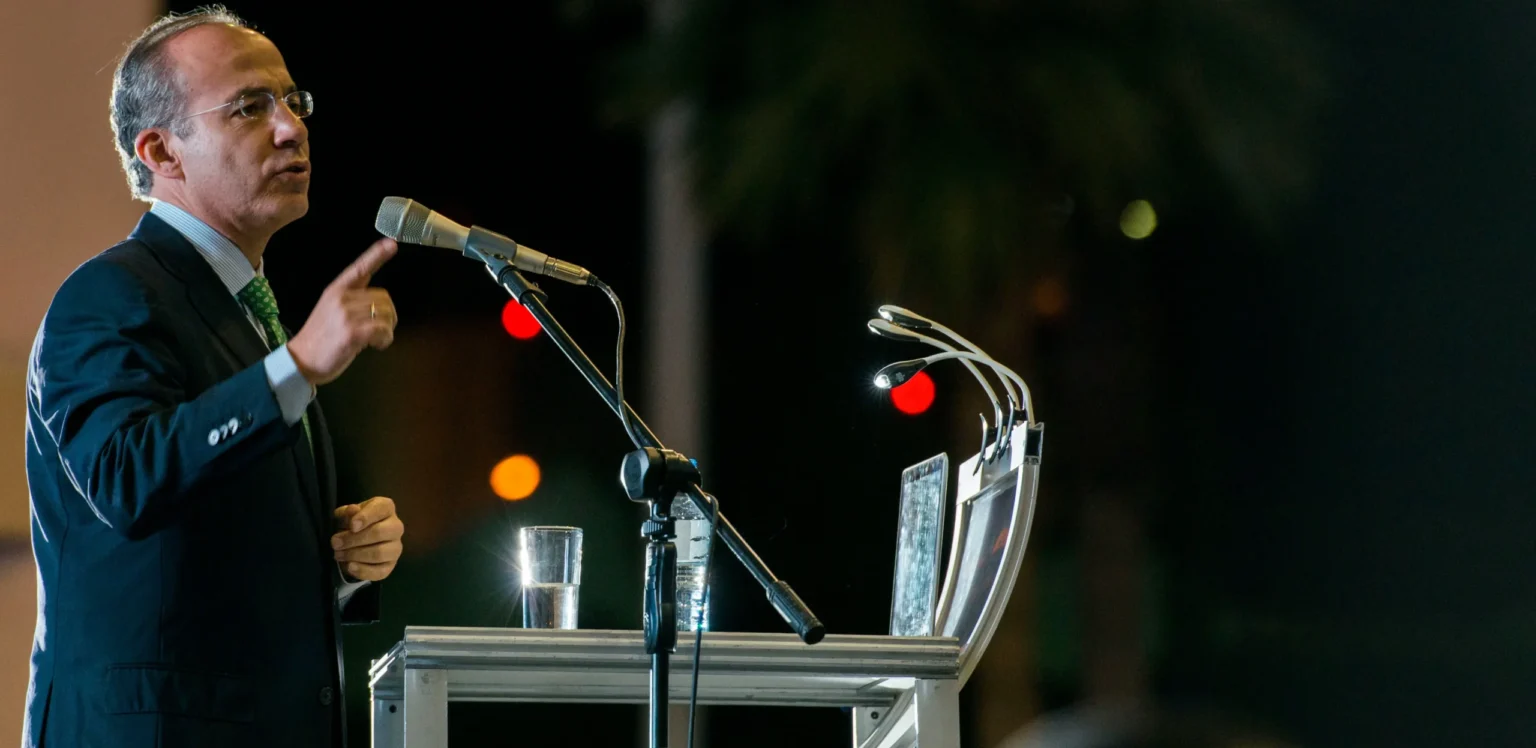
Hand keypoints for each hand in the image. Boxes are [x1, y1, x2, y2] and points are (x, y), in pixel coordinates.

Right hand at [288, 238, 398, 385]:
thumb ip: (352, 300)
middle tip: (379, 330)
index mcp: (336, 290)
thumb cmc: (320, 338)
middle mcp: (341, 298)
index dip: (377, 255)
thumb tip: (378, 303)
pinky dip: (385, 340)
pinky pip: (383, 330)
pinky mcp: (352, 332)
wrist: (301, 360)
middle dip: (388, 315)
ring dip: (387, 330)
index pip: (360, 268)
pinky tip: (376, 345)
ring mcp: (346, 315)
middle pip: (384, 298)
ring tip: (374, 339)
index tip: (391, 244)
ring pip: (386, 314)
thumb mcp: (331, 310)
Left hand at [332, 496, 403, 581]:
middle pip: (379, 533)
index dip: (366, 517)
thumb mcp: (347, 514)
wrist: (357, 540)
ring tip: (338, 554)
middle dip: (354, 539)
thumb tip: (352, 510)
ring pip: (379, 553)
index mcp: (386, 508)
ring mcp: (395, 547)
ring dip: (355, 555)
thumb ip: (348, 512)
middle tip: (335, 543)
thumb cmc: (353, 522)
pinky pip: (380, 571)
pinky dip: (363, 571)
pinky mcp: (391, 565)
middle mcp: (396, 527)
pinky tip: (349, 566)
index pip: (381, 508)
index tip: (352, 526)